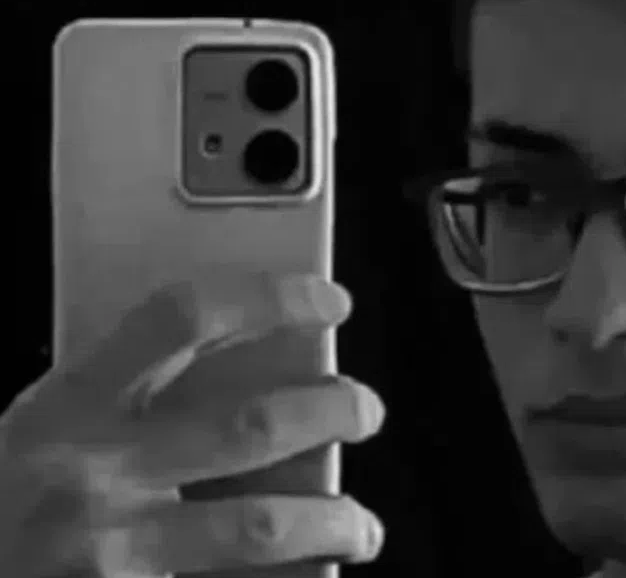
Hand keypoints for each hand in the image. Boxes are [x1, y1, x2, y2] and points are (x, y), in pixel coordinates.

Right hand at [0, 272, 385, 576]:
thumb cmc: (8, 501)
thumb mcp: (44, 426)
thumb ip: (125, 391)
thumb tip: (243, 353)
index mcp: (70, 407)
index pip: (183, 320)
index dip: (270, 299)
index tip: (329, 300)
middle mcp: (94, 473)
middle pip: (251, 424)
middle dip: (333, 412)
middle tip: (364, 410)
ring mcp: (111, 551)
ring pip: (260, 526)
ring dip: (334, 520)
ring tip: (361, 525)